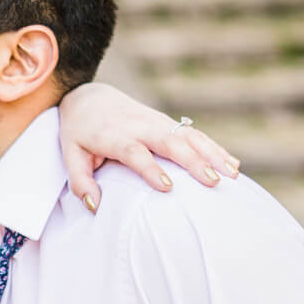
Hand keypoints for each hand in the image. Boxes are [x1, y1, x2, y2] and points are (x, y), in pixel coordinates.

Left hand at [58, 82, 239, 209]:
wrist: (89, 98)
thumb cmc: (79, 133)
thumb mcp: (70, 154)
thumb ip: (80, 180)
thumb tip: (94, 206)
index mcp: (114, 135)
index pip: (134, 151)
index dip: (151, 168)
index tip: (167, 187)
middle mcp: (139, 126)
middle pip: (170, 141)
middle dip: (193, 160)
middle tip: (212, 181)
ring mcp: (157, 122)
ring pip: (189, 136)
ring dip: (212, 153)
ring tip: (232, 174)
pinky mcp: (168, 123)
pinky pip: (195, 134)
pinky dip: (215, 148)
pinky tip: (233, 164)